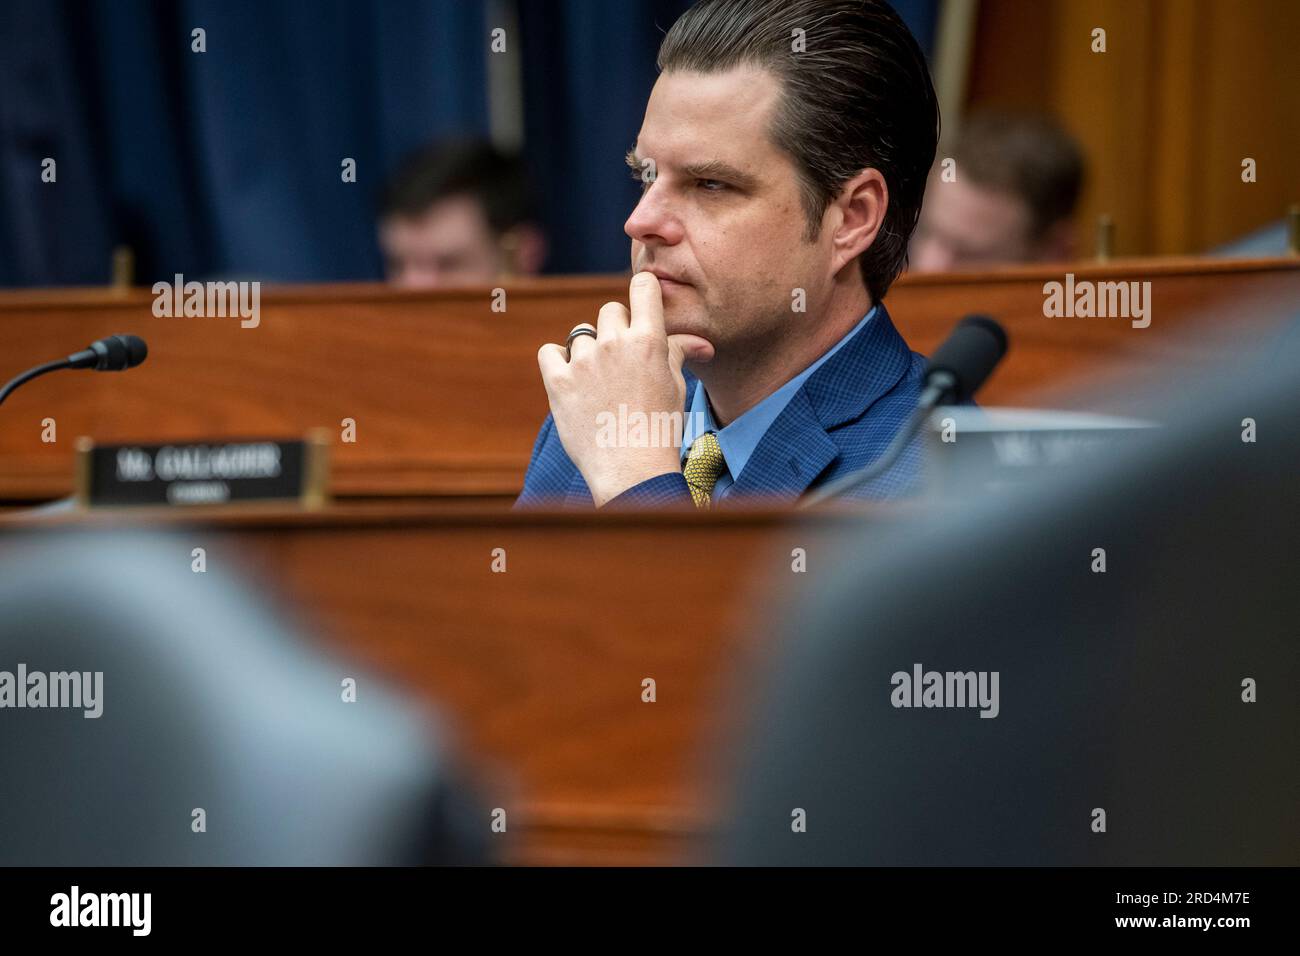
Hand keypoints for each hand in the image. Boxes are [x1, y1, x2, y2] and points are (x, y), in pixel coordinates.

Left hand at [538, 272, 713, 505]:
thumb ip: (678, 353)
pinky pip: (549, 352)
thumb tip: (701, 343)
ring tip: (599, 384)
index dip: (642, 292)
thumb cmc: (660, 429)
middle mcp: (615, 344)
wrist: (631, 470)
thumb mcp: (675, 387)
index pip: (642, 286)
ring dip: (588, 351)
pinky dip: (557, 361)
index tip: (641, 306)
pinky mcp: (558, 382)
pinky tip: (571, 380)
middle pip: (610, 311)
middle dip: (616, 330)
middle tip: (622, 363)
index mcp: (649, 341)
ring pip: (581, 335)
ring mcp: (584, 362)